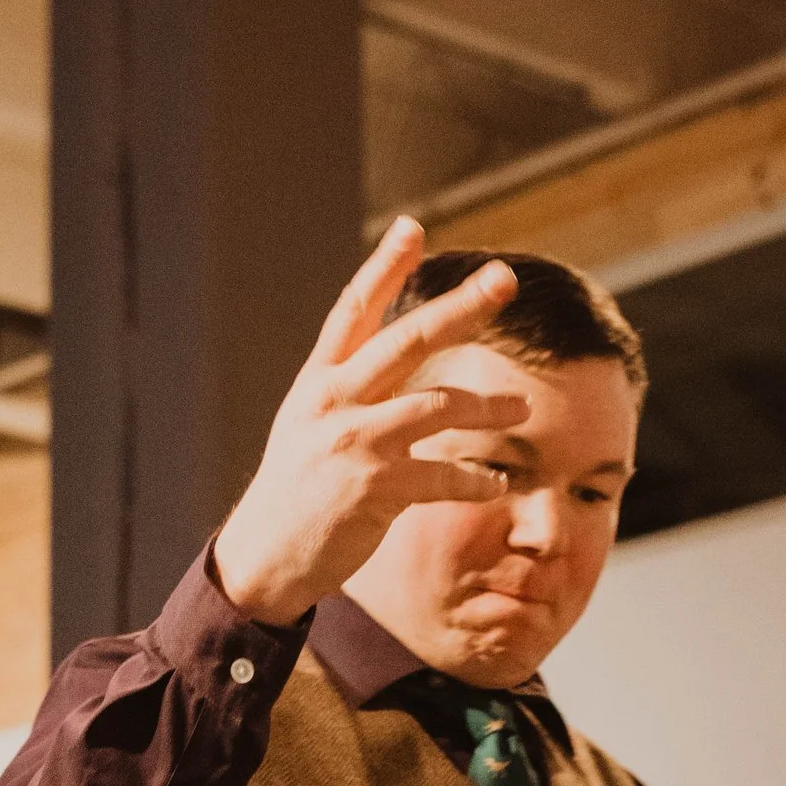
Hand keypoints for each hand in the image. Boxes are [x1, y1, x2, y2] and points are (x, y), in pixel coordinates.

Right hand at [211, 219, 515, 624]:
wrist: (263, 558)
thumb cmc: (294, 494)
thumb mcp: (308, 426)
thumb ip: (346, 389)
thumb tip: (392, 357)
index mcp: (317, 382)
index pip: (354, 310)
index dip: (384, 267)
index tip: (413, 227)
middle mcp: (333, 402)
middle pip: (406, 339)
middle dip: (460, 307)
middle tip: (504, 279)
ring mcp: (353, 442)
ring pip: (438, 406)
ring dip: (488, 407)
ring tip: (521, 410)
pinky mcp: (373, 488)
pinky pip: (443, 474)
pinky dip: (475, 479)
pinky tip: (494, 483)